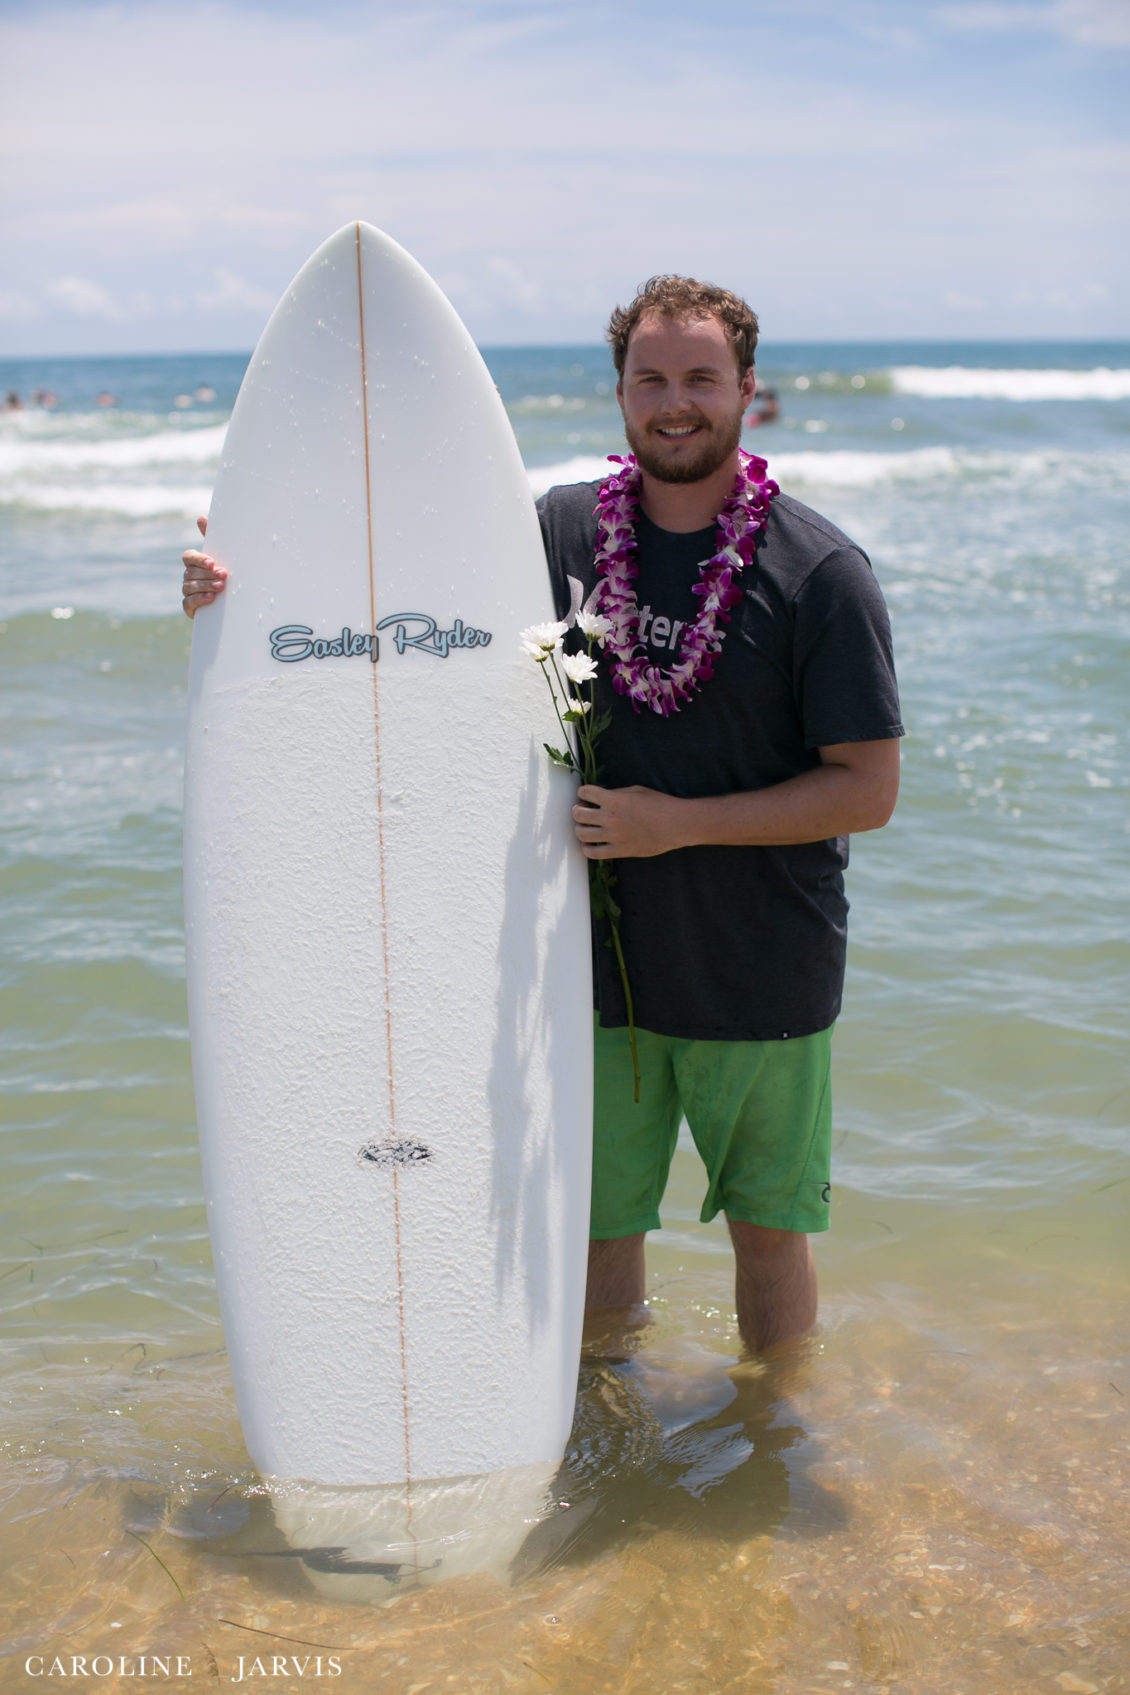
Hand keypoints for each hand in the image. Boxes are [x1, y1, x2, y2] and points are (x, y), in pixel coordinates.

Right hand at [182, 515, 226, 617]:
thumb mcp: (222, 555)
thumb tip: (201, 517)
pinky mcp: (190, 607)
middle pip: (191, 573)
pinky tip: (211, 598)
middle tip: (224, 576)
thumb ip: (211, 537)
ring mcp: (187, 591)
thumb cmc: (224, 572)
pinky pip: (188, 603)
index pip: (189, 557)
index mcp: (194, 562)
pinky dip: (199, 600)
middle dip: (208, 574)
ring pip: (190, 587)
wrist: (231, 600)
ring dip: (206, 586)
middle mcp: (188, 576)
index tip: (213, 562)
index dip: (199, 559)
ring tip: (221, 588)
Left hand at [572, 784, 686, 858]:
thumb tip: (600, 799)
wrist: (676, 825)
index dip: (583, 792)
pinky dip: (587, 848)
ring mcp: (613, 836)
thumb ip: (615, 794)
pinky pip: (593, 853)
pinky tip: (589, 844)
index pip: (585, 792)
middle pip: (578, 814)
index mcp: (614, 799)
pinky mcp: (619, 851)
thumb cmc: (659, 804)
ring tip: (585, 827)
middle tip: (582, 810)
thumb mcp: (636, 791)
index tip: (586, 795)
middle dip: (578, 810)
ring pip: (582, 834)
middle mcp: (610, 818)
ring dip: (580, 828)